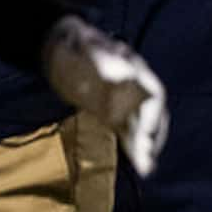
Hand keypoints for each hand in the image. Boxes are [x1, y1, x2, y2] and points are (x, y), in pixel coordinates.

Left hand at [43, 16, 169, 176]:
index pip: (153, 95)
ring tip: (147, 169)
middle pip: (151, 115)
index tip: (147, 132)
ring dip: (146, 147)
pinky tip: (139, 166)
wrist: (58, 45)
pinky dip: (134, 148)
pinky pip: (128, 132)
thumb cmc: (72, 42)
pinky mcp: (113, 113)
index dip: (154, 114)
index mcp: (134, 70)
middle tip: (148, 157)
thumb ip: (103, 58)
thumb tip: (124, 74)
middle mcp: (134, 88)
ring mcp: (124, 101)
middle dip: (152, 136)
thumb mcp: (84, 44)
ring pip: (141, 127)